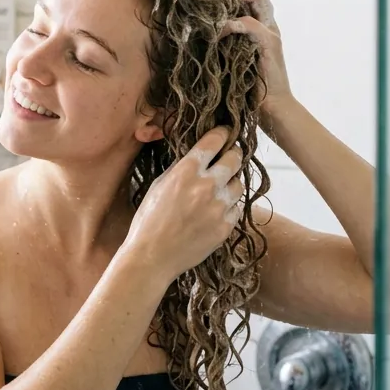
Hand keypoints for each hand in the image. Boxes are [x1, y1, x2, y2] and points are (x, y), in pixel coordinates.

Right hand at [124, 126, 244, 280]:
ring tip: (219, 190)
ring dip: (231, 183)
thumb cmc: (149, 221)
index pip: (215, 141)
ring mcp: (219, 207)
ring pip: (239, 185)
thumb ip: (180, 169)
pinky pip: (236, 209)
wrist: (152, 257)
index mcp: (187, 171)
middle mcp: (207, 185)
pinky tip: (215, 212)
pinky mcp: (226, 227)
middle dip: (233, 154)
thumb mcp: (159, 185)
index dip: (223, 133)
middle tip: (231, 155)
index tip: (225, 132)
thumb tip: (197, 156)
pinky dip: (228, 208)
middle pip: (235, 158)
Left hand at [219, 0, 291, 121]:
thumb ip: (223, 39)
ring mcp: (271, 32)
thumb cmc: (248, 87)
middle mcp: (268, 22)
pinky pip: (250, 23)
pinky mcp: (270, 45)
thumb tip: (193, 27)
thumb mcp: (232, 56)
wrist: (273, 110)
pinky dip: (231, 24)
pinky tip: (216, 30)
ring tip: (212, 0)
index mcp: (261, 23)